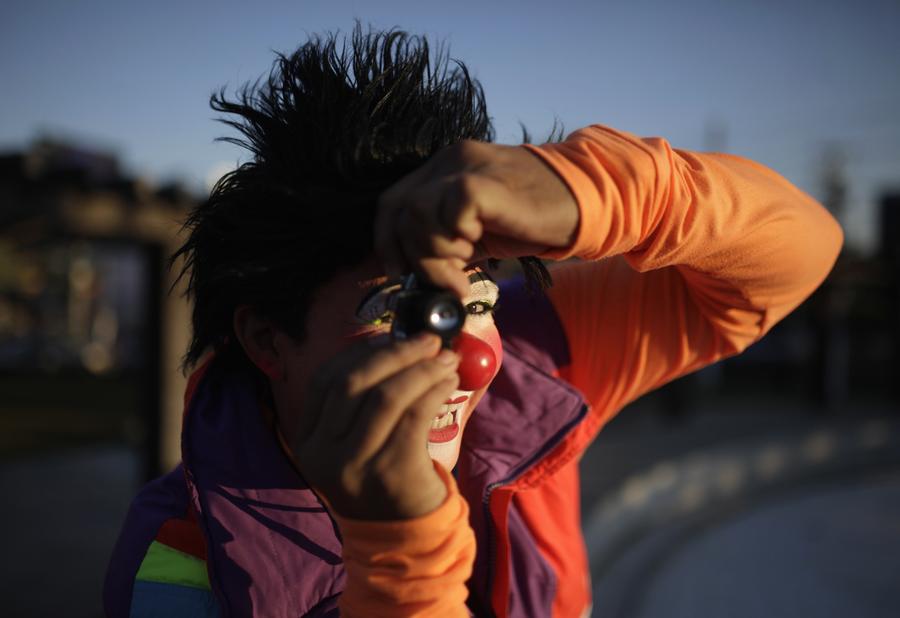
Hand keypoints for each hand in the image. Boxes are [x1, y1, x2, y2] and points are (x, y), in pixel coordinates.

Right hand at [291, 333, 458, 519]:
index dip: (359, 352)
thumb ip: (366, 398)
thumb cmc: (385, 475)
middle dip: (395, 353)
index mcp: (309, 441)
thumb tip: (403, 341)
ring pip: (386, 396)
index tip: (391, 336)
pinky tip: (448, 383)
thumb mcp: (358, 441)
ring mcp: (354, 467)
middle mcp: (323, 454)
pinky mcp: (390, 474)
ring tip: (446, 361)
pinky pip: (414, 417)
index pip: (325, 380)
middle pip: (353, 382)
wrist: (402, 537)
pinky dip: (433, 391)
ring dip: (421, 370)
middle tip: (428, 340)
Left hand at [375, 141, 578, 296]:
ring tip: (465, 269)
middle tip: (449, 282)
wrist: (585, 202)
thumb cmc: (533, 219)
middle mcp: (450, 161)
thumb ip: (446, 243)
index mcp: (444, 169)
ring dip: (436, 254)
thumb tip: (415, 276)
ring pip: (418, 213)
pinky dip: (456, 239)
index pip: (392, 202)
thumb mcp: (479, 231)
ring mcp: (466, 167)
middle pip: (400, 211)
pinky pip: (450, 212)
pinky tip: (477, 250)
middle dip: (415, 258)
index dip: (388, 243)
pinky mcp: (485, 183)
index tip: (401, 275)